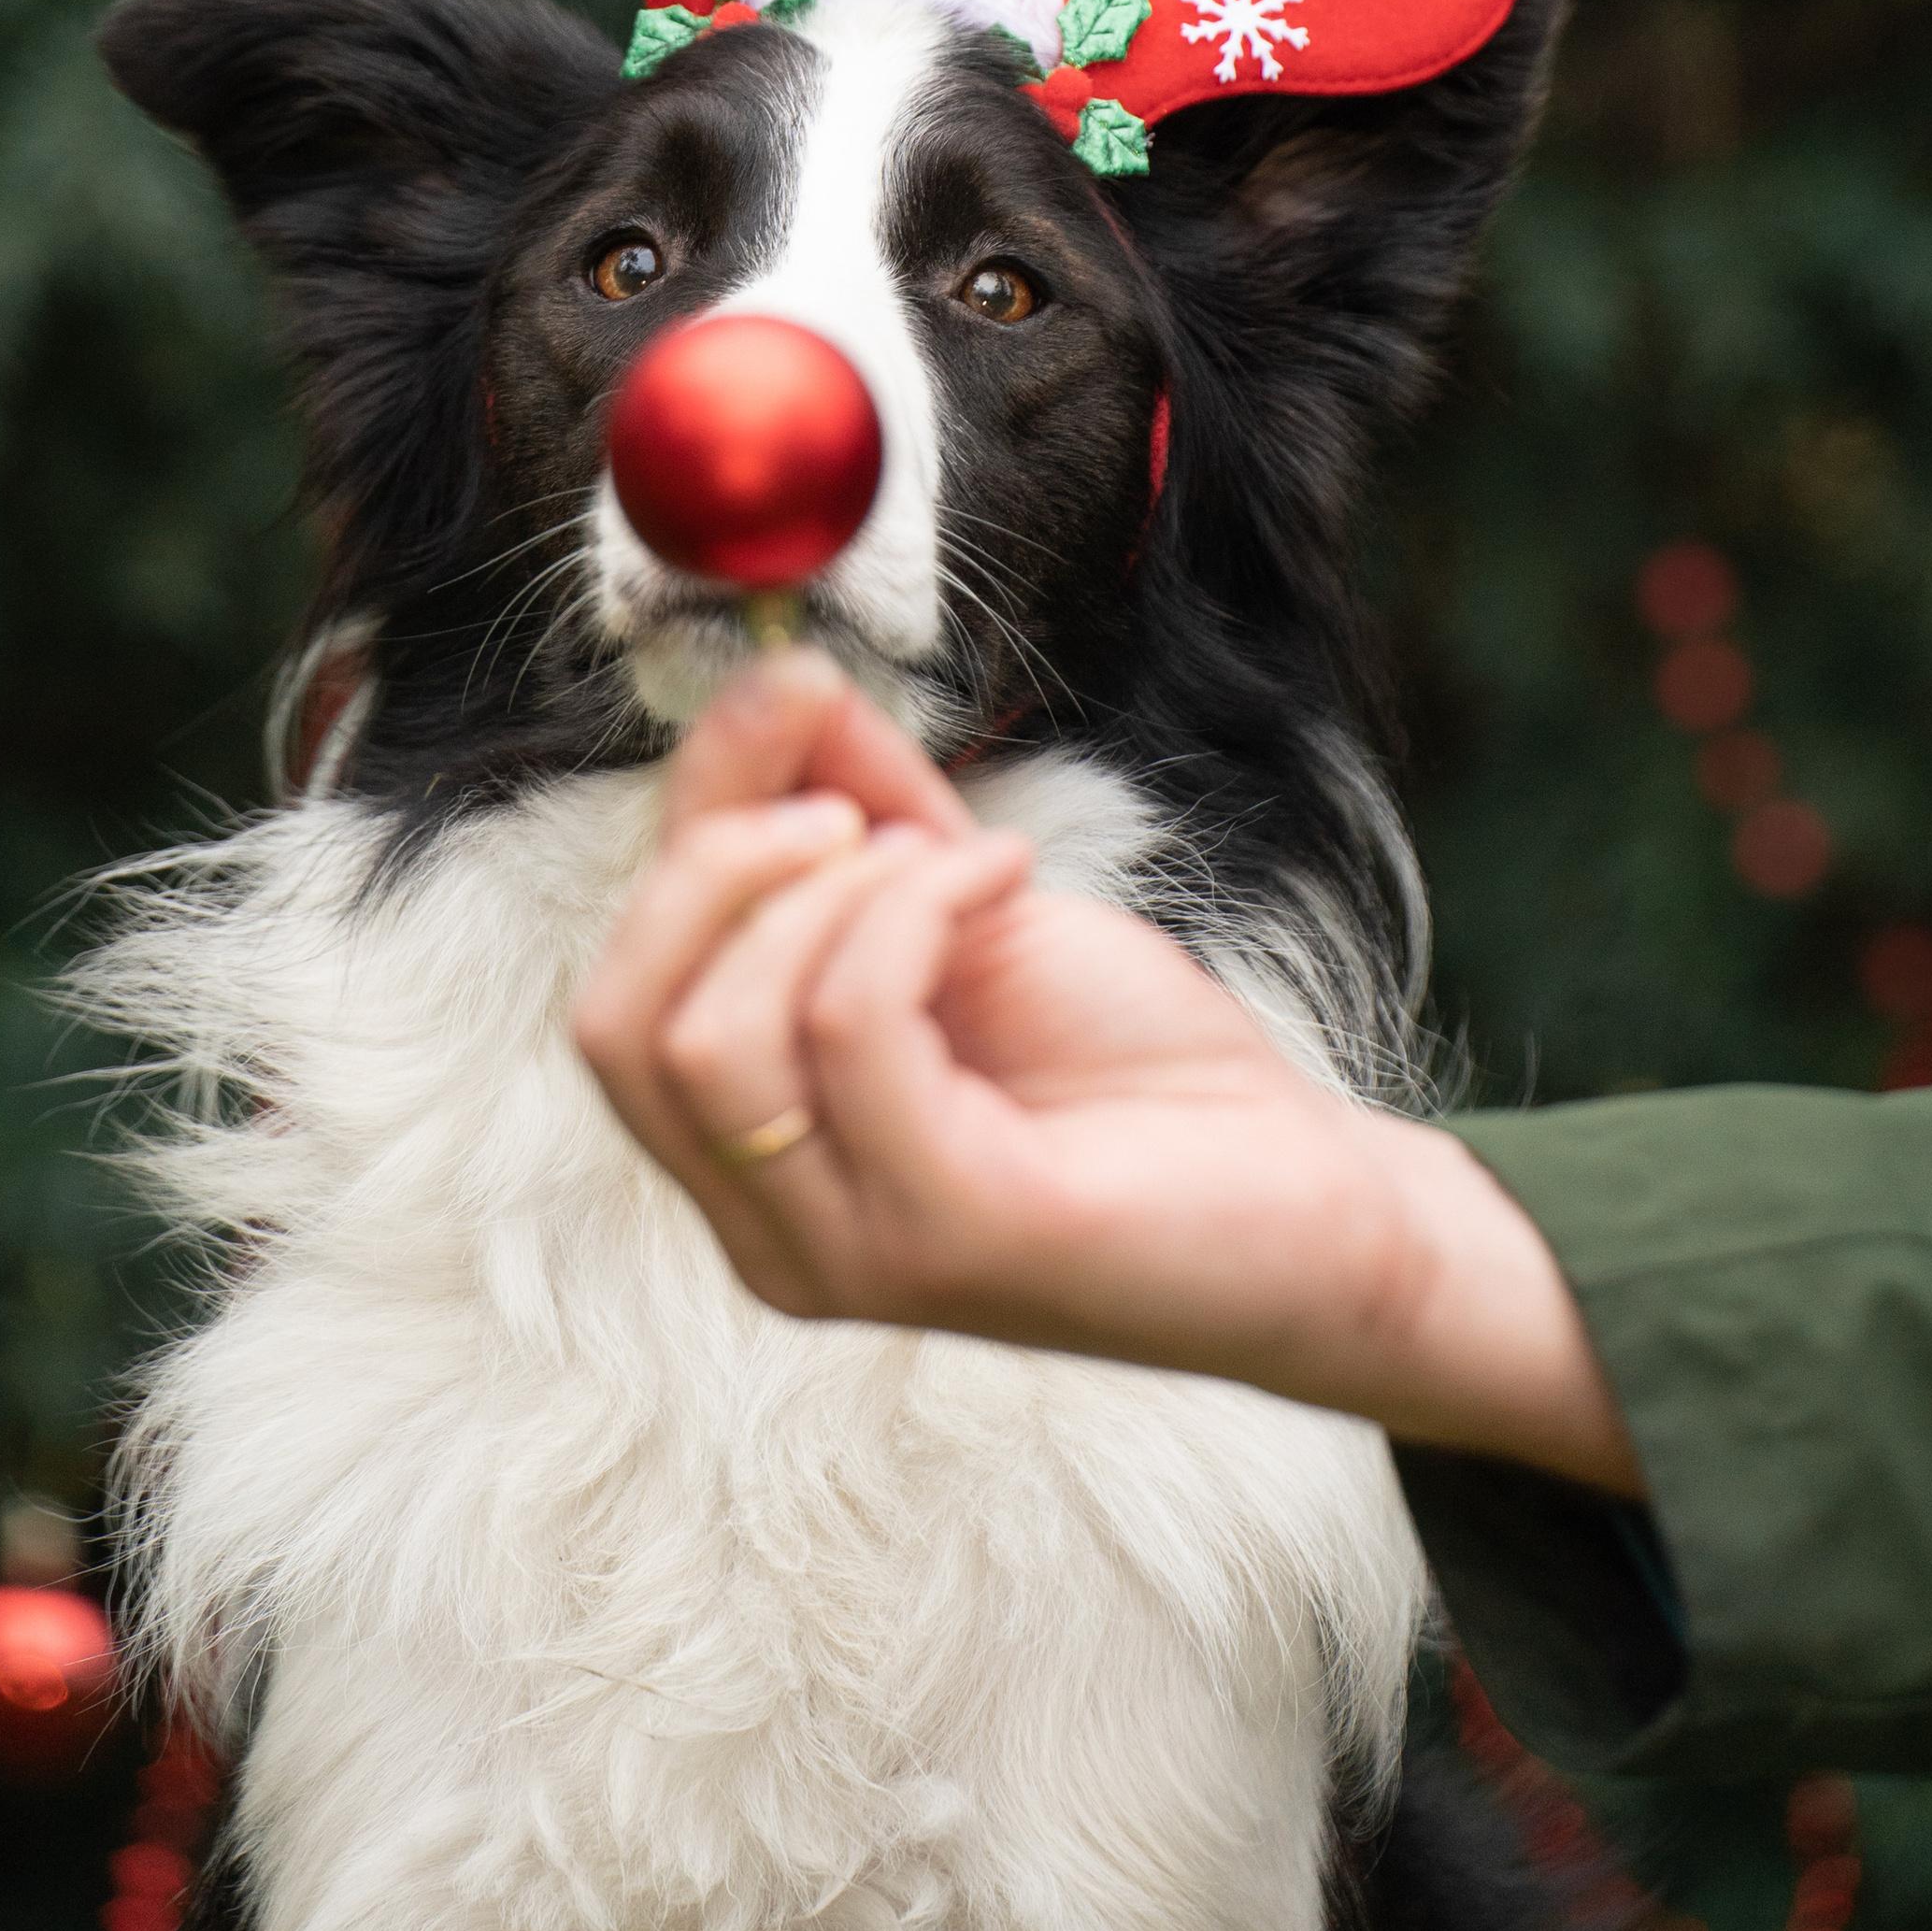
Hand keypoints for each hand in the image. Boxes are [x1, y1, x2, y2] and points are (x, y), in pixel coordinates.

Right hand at [573, 649, 1642, 1497]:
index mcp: (753, 1162)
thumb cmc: (1137, 1065)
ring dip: (833, 892)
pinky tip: (1005, 877)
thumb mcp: (961, 907)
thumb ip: (857, 811)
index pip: (618, 1002)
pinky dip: (919, 908)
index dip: (681, 835)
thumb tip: (778, 680)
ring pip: (714, 1035)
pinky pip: (852, 1028)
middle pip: (620, 1026)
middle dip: (718, 865)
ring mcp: (849, 1251)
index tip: (788, 711)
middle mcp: (771, 1229)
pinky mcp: (950, 1238)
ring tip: (954, 856)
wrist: (1313, 1194)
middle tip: (853, 805)